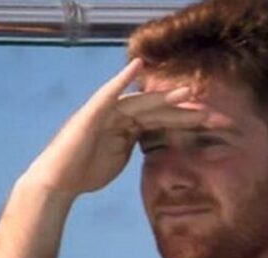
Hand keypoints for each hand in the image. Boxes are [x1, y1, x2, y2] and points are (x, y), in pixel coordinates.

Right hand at [20, 58, 207, 197]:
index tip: (209, 122)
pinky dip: (122, 78)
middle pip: (155, 110)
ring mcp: (105, 112)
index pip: (159, 120)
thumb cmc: (85, 172)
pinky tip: (138, 65)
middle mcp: (118, 116)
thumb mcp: (118, 158)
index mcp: (126, 128)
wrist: (58, 182)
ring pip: (139, 102)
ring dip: (162, 96)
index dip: (183, 120)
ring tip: (187, 92)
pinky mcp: (91, 114)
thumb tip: (153, 141)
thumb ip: (134, 145)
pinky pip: (108, 93)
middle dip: (181, 109)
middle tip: (208, 108)